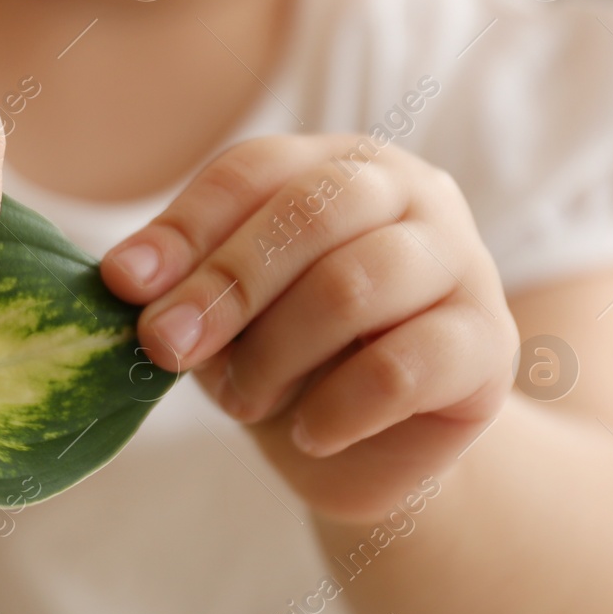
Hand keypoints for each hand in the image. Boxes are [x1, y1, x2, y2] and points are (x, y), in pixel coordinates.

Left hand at [100, 135, 519, 521]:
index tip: (123, 284)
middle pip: (312, 211)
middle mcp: (408, 191)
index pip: (254, 170)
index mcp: (333, 163)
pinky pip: (405, 365)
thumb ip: (184, 288)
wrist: (367, 450)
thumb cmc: (284, 359)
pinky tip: (308, 433)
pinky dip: (337, 407)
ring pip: (356, 283)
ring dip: (276, 353)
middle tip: (167, 348)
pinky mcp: (489, 344)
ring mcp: (461, 260)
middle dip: (226, 284)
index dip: (185, 228)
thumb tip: (123, 276)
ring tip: (244, 399)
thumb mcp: (221, 317)